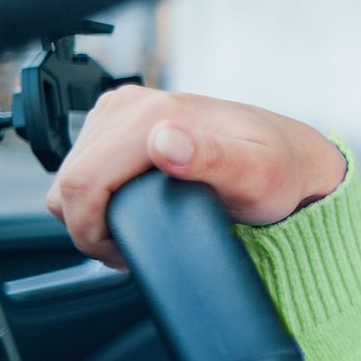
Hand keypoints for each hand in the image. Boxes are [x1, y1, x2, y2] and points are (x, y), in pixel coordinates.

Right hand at [44, 86, 347, 269]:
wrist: (291, 158)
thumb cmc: (278, 171)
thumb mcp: (254, 174)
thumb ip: (211, 159)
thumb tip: (164, 141)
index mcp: (151, 116)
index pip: (80, 183)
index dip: (91, 231)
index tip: (124, 255)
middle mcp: (130, 106)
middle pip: (70, 181)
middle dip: (90, 226)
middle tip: (133, 249)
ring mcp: (123, 110)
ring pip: (72, 176)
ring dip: (91, 212)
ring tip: (137, 229)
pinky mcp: (121, 122)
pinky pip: (84, 165)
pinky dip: (98, 194)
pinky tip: (131, 207)